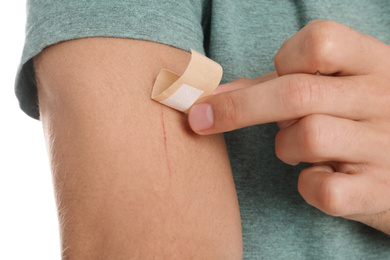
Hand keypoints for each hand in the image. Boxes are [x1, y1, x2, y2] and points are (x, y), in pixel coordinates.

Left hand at [188, 20, 389, 233]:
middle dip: (238, 108)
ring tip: (296, 149)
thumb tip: (213, 94)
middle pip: (296, 93)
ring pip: (307, 136)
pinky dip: (307, 185)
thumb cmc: (356, 118)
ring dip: (284, 146)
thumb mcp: (334, 88)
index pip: (320, 42)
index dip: (284, 59)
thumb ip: (275, 84)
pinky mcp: (378, 190)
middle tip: (203, 119)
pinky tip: (318, 176)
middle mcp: (384, 99)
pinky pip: (323, 188)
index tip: (277, 75)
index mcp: (374, 64)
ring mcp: (385, 146)